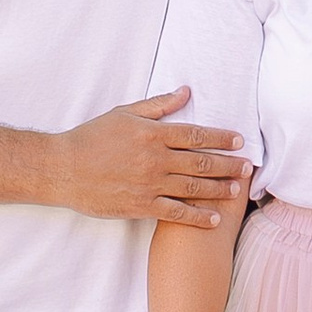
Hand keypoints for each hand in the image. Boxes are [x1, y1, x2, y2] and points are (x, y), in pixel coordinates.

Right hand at [47, 92, 245, 226]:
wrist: (63, 168)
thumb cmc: (92, 137)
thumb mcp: (124, 113)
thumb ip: (158, 105)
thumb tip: (186, 91)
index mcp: (153, 133)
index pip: (197, 134)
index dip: (222, 137)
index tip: (239, 140)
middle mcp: (156, 159)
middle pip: (202, 161)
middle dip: (229, 164)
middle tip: (248, 167)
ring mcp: (150, 184)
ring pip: (194, 187)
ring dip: (219, 189)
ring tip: (237, 191)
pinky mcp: (141, 206)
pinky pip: (177, 213)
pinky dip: (198, 217)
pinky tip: (214, 219)